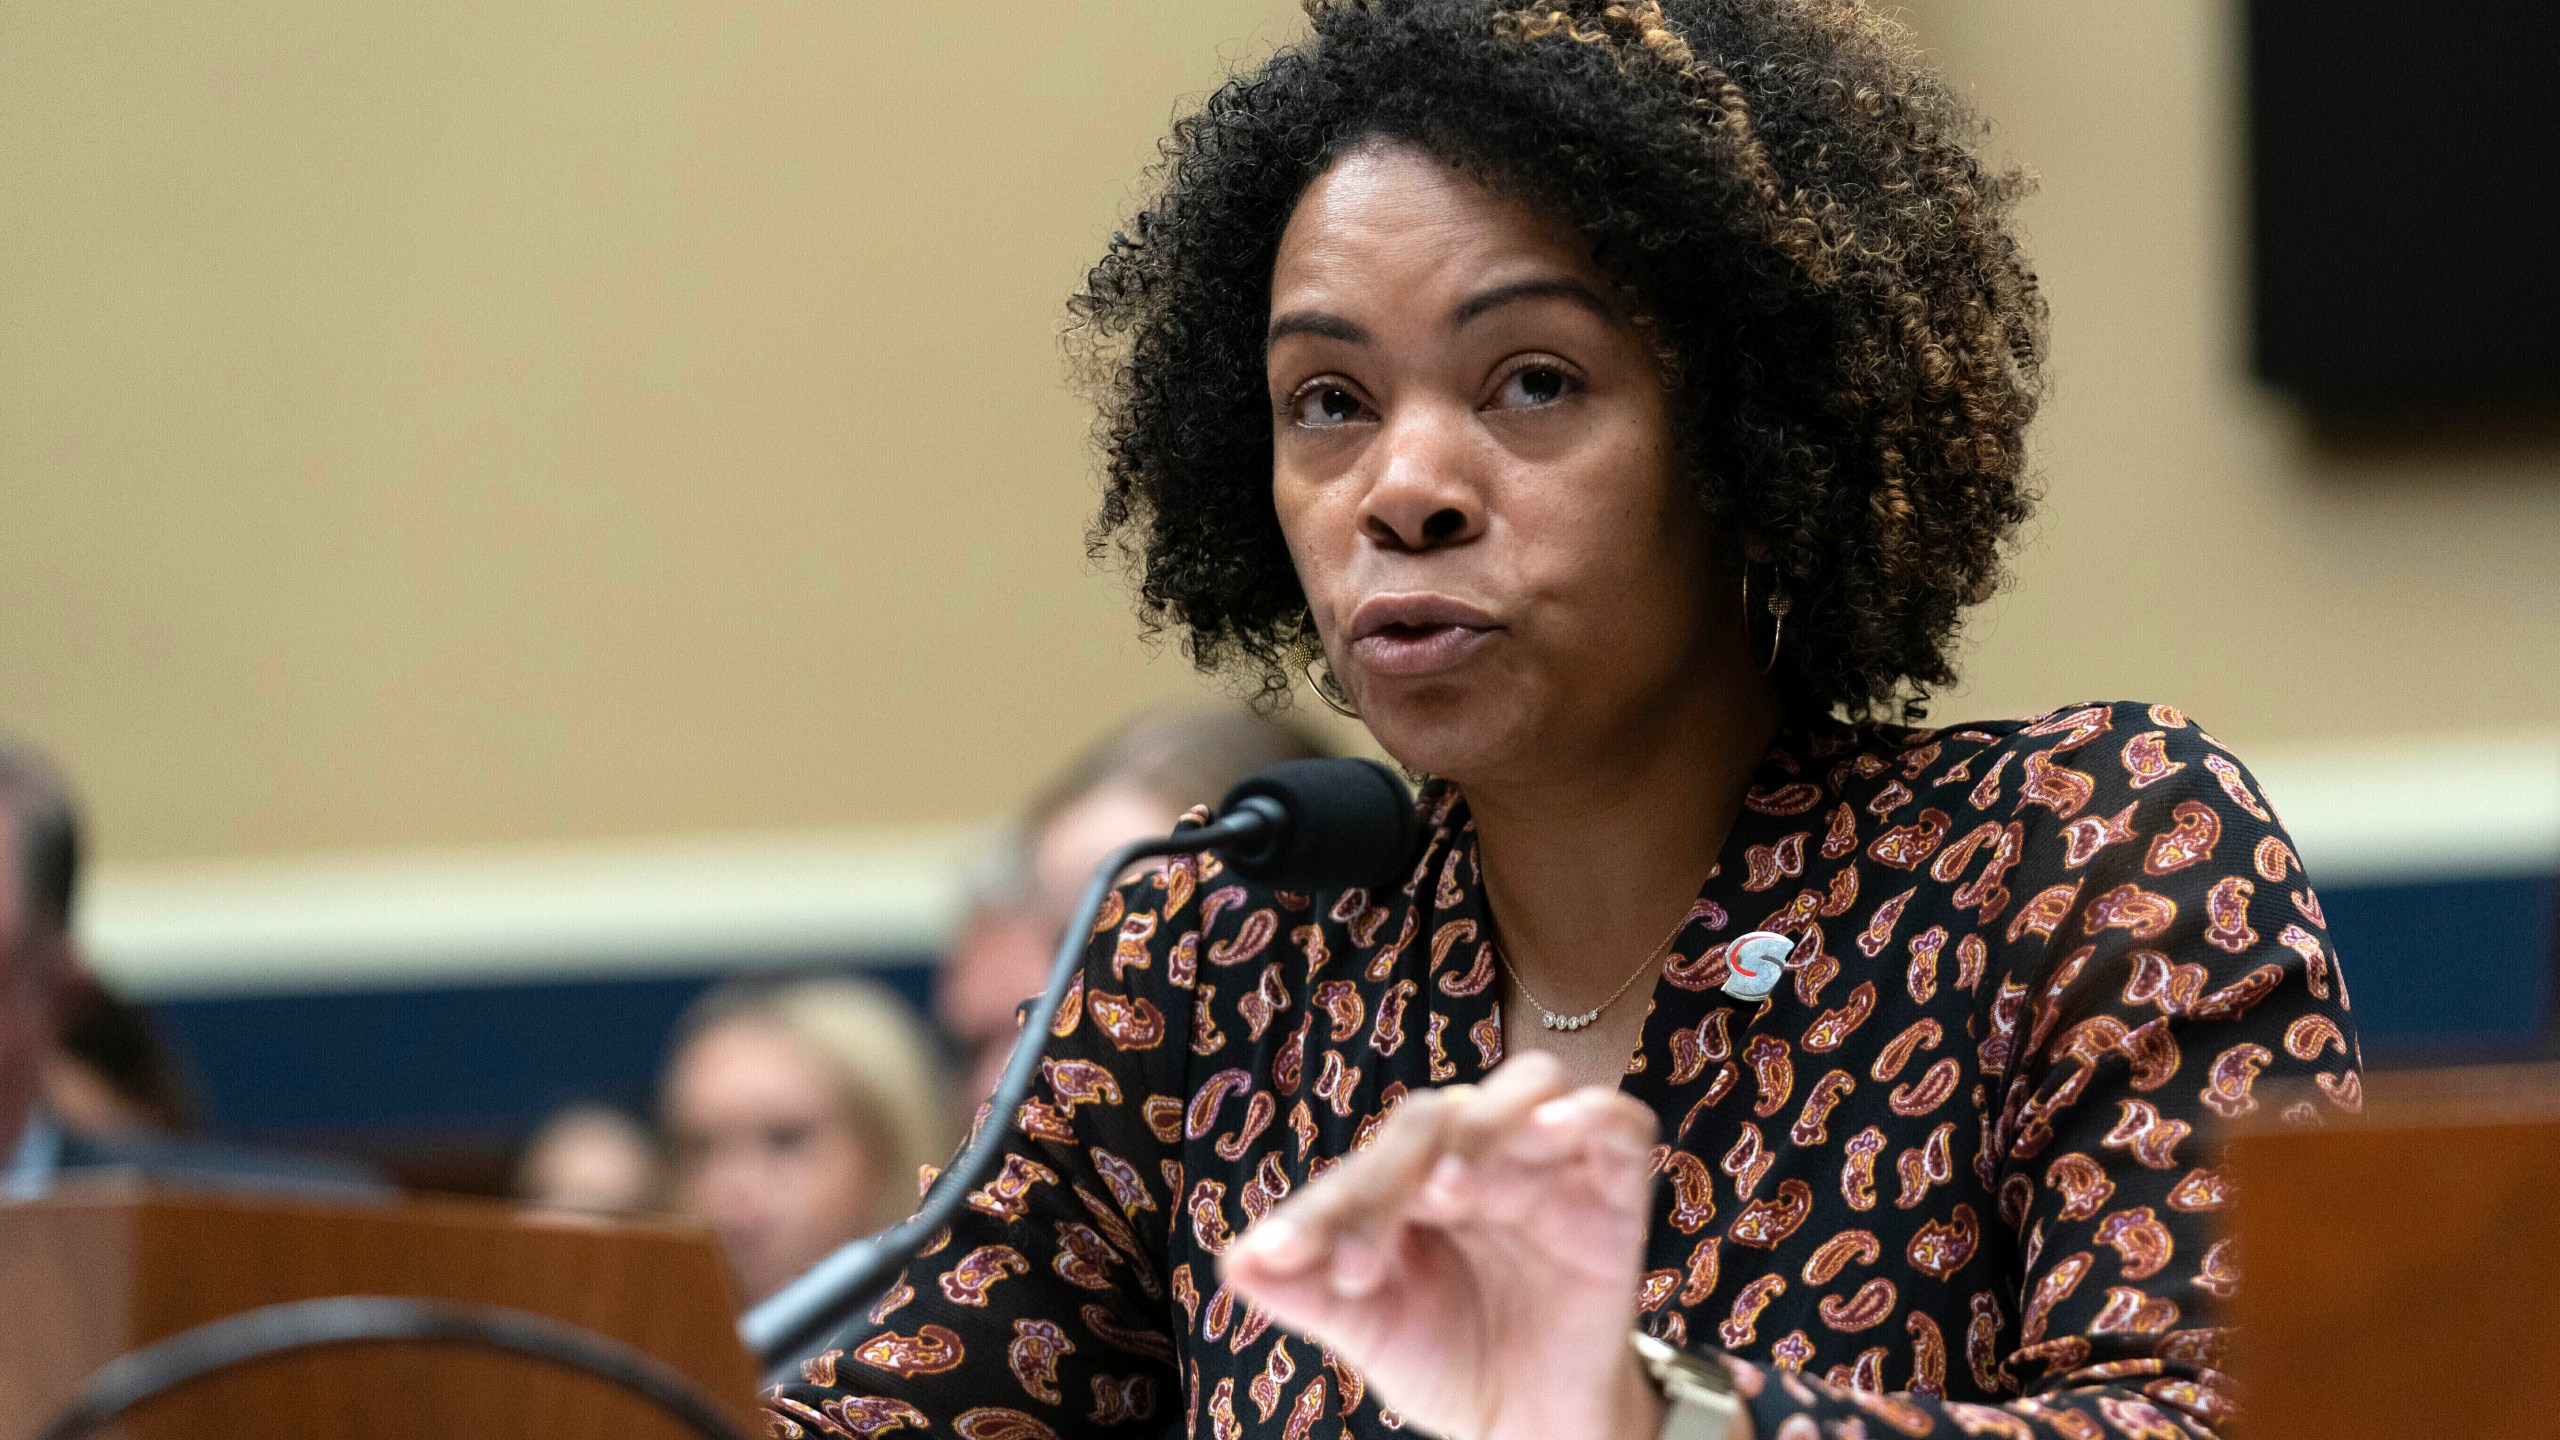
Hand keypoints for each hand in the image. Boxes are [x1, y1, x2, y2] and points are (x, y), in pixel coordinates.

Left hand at [1220, 1052, 1740, 1439]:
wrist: (1532, 1421)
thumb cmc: (1446, 1359)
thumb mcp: (1373, 1333)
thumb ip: (1308, 1294)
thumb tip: (1233, 1264)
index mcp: (1405, 1180)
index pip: (1361, 1167)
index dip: (1318, 1213)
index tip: (1279, 1261)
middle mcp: (1473, 1154)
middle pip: (1433, 1118)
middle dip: (1388, 1180)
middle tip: (1357, 1262)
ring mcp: (1546, 1163)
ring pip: (1526, 1089)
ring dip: (1486, 1126)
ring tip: (1450, 1188)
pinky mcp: (1614, 1186)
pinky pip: (1617, 1123)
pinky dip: (1595, 1114)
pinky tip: (1564, 1131)